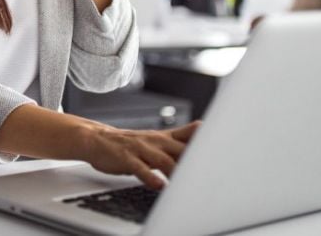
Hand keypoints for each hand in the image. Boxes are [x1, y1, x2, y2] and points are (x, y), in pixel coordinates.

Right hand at [81, 121, 200, 188]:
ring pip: (163, 160)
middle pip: (181, 150)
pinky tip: (158, 186)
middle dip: (196, 161)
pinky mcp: (126, 158)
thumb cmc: (130, 143)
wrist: (97, 139)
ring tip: (187, 185)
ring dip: (176, 172)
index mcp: (165, 138)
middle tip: (211, 173)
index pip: (191, 135)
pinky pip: (140, 168)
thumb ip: (180, 138)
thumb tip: (204, 134)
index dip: (208, 142)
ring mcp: (141, 149)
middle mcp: (155, 141)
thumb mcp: (156, 138)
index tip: (223, 153)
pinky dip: (150, 177)